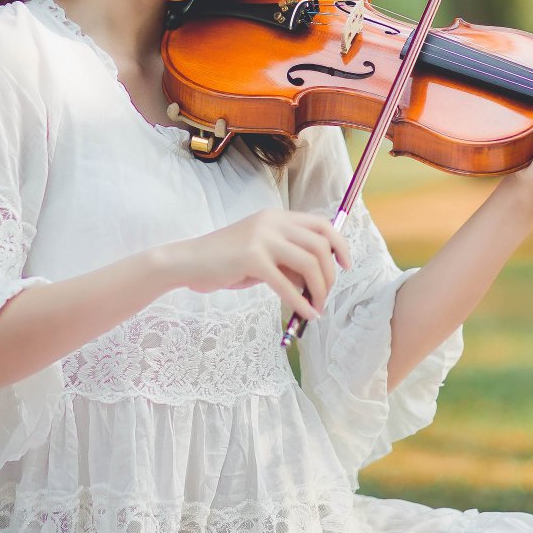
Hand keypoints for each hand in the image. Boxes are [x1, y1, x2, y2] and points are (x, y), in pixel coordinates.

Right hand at [165, 208, 352, 324]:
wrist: (188, 261)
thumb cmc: (225, 262)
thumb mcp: (261, 255)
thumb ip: (288, 261)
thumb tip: (316, 280)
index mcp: (276, 218)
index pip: (322, 224)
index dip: (340, 245)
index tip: (345, 266)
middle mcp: (272, 223)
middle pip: (320, 245)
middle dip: (329, 274)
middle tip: (324, 296)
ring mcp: (262, 239)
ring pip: (309, 262)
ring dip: (319, 289)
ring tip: (315, 307)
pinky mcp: (251, 259)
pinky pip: (286, 284)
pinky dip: (300, 301)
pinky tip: (304, 314)